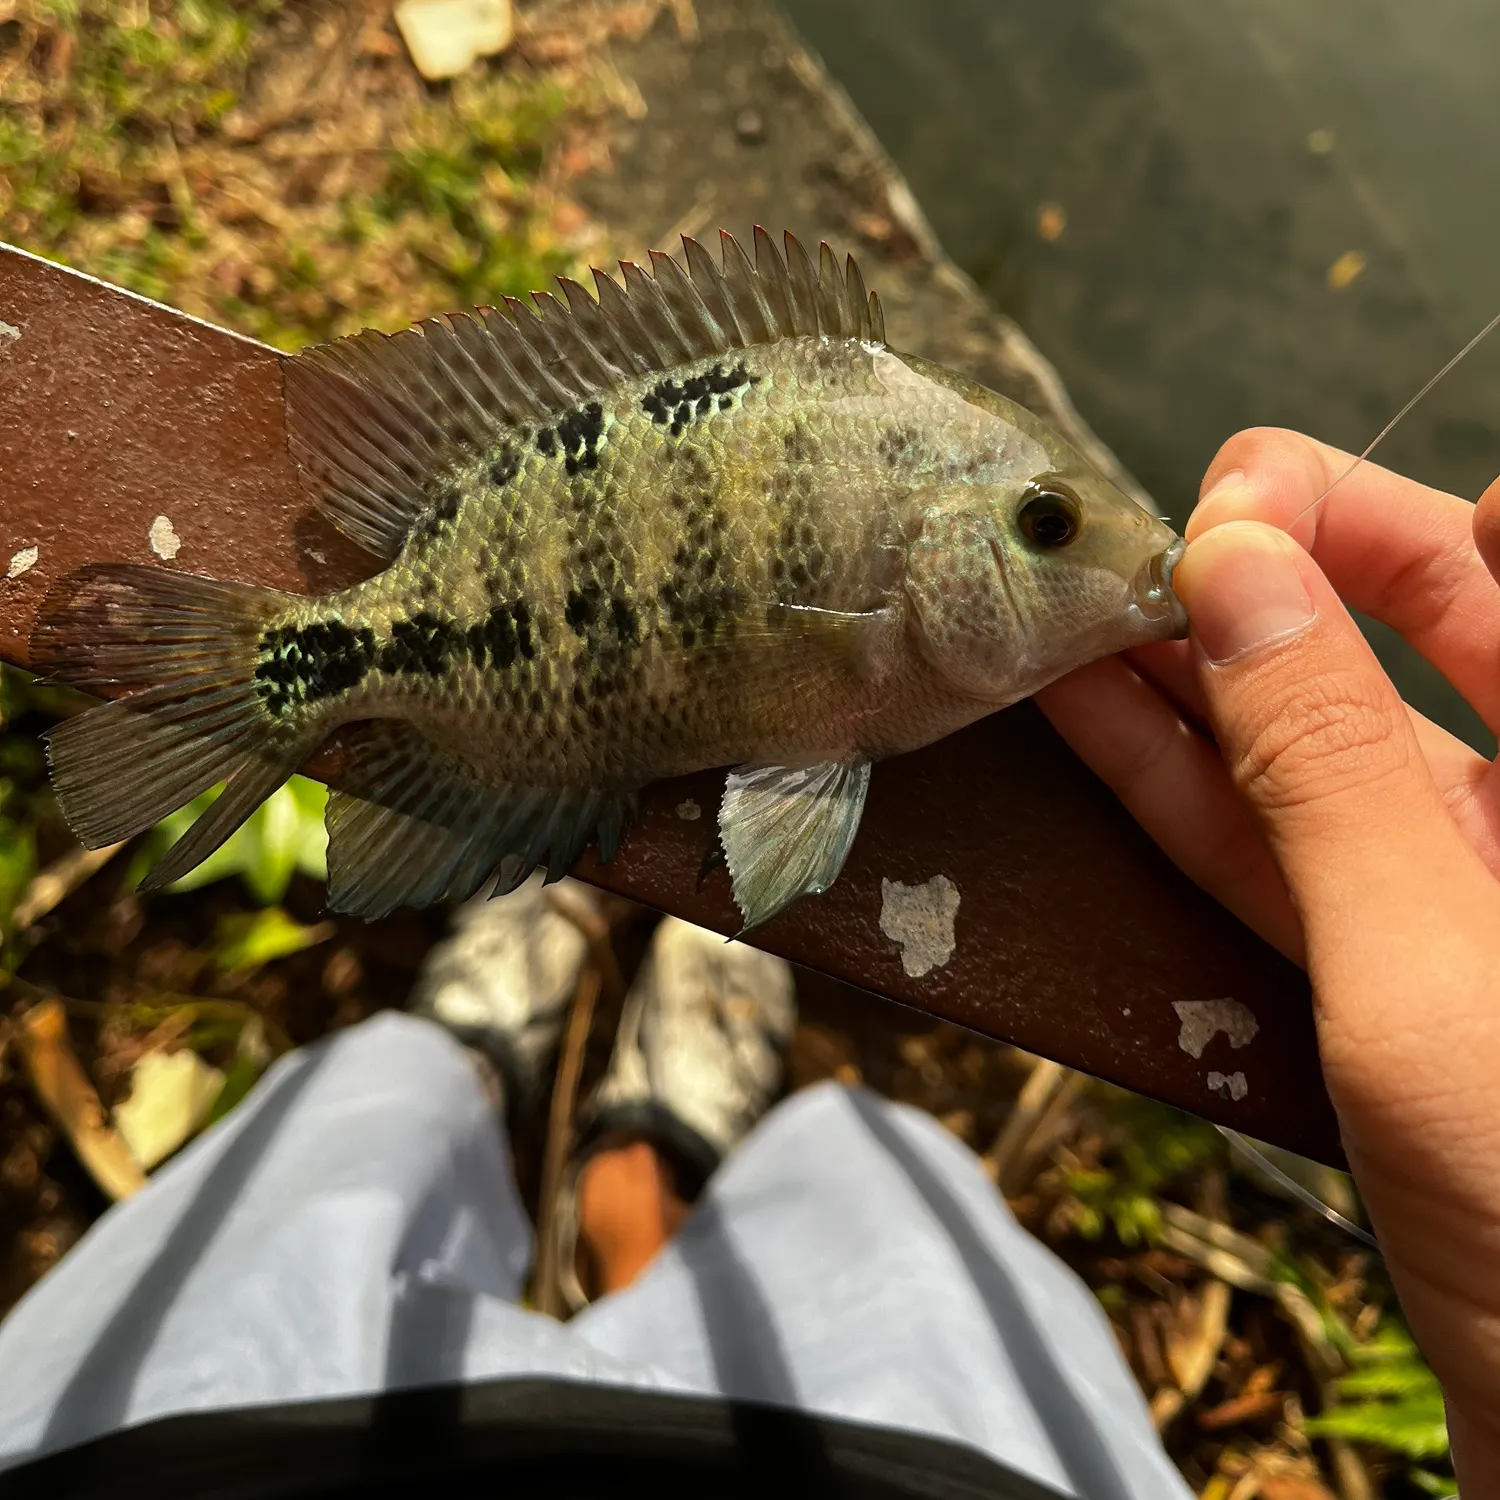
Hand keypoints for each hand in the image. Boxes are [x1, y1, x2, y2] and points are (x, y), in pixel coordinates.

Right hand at [1037, 427, 1499, 1488]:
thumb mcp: (1437, 975)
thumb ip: (1333, 766)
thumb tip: (1236, 570)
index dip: (1395, 514)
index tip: (1248, 498)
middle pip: (1436, 633)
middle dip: (1287, 573)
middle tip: (1155, 532)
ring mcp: (1480, 898)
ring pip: (1337, 748)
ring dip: (1206, 684)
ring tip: (1084, 617)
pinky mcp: (1406, 971)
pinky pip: (1294, 853)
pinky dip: (1194, 793)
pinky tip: (1099, 725)